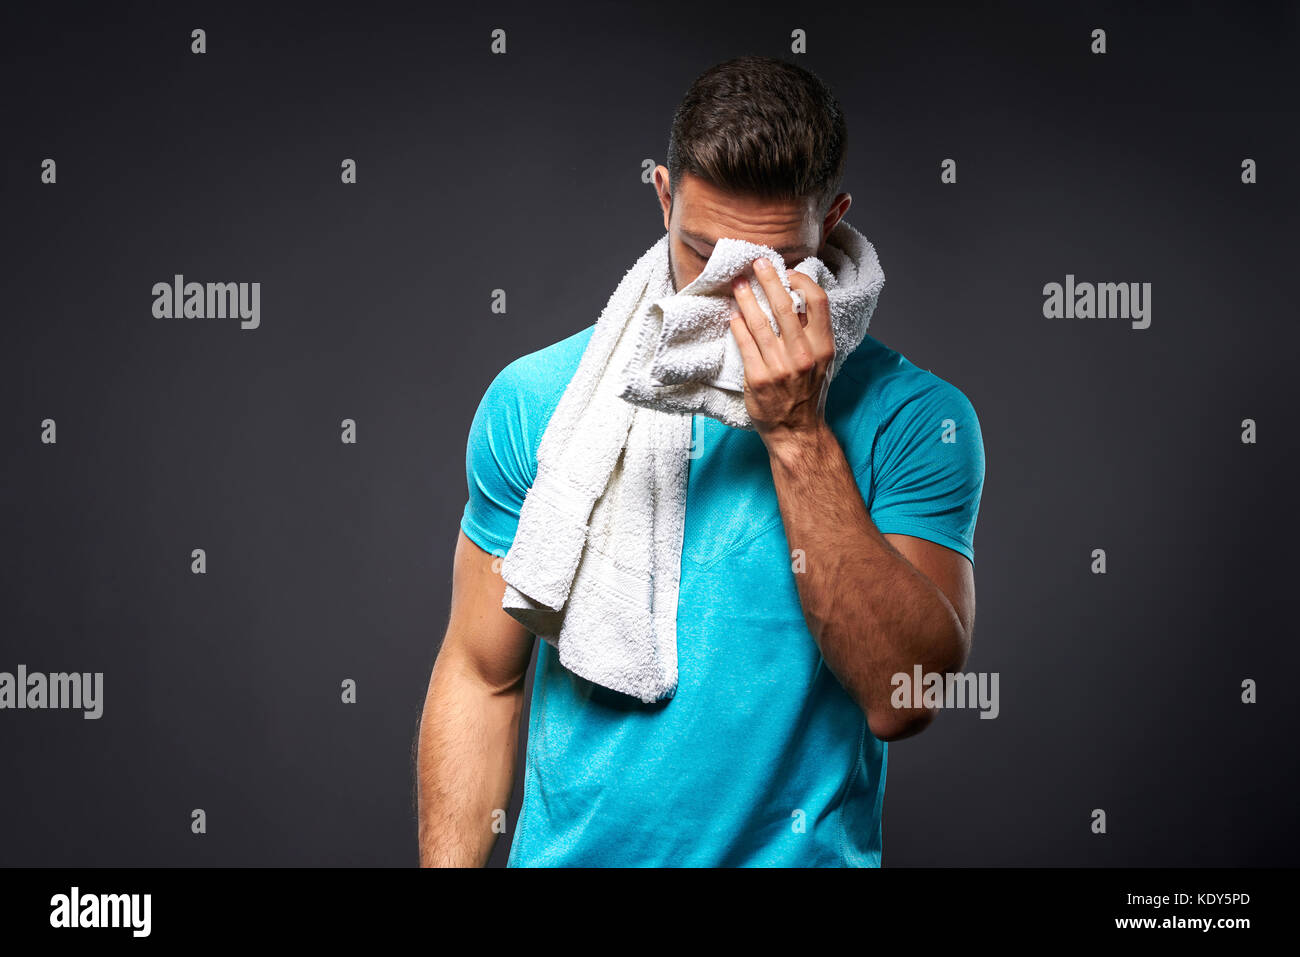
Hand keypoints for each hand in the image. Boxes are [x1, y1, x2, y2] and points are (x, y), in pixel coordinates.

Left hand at [729, 257, 834, 448]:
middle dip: (768, 280)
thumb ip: (813, 333)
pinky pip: (745, 344)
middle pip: (785, 306)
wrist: (796, 430)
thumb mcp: (822, 362)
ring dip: (746, 299)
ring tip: (738, 285)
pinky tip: (733, 316)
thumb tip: (797, 298)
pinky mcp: (758, 379)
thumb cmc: (808, 392)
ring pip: (760, 322)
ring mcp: (780, 367)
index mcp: (824, 347)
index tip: (788, 273)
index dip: (803, 281)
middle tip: (757, 263)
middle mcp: (803, 355)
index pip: (818, 301)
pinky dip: (738, 326)